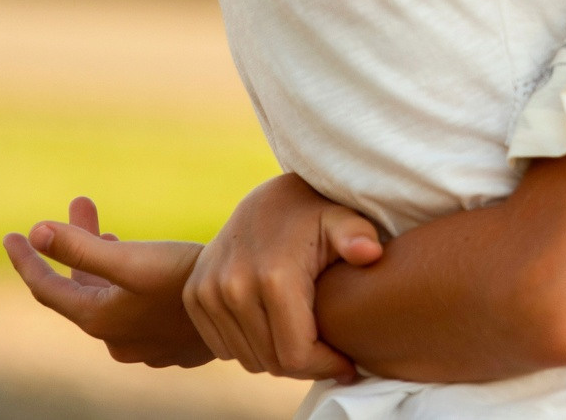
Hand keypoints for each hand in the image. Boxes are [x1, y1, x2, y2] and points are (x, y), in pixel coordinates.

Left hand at [4, 195, 214, 367]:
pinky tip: (141, 263)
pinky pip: (133, 306)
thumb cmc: (185, 280)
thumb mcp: (131, 259)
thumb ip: (80, 247)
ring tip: (111, 232)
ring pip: (109, 297)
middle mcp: (116, 338)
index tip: (10, 236)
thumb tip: (34, 232)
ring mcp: (144, 342)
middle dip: (75, 246)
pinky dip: (126, 280)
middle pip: (80, 288)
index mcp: (98, 320)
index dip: (25, 260)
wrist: (245, 309)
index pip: (46, 289)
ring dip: (104, 261)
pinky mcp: (170, 340)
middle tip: (78, 206)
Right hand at [185, 174, 384, 381]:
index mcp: (274, 277)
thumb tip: (370, 253)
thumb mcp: (341, 219)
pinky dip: (250, 347)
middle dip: (305, 365)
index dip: (325, 366)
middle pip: (271, 362)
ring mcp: (208, 292)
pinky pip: (223, 348)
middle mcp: (233, 287)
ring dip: (277, 358)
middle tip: (329, 354)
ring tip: (305, 341)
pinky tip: (275, 329)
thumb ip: (358, 236)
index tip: (347, 364)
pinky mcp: (195, 296)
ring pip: (247, 359)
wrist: (265, 199)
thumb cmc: (315, 214)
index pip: (296, 355)